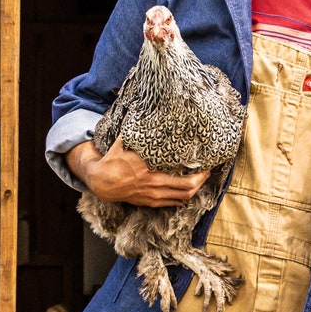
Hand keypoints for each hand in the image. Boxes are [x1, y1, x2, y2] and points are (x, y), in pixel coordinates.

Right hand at [69, 137, 209, 208]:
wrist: (102, 183)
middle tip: (208, 170)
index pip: (180, 173)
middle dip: (201, 180)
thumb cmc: (114, 160)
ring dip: (195, 189)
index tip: (205, 160)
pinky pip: (173, 203)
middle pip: (187, 188)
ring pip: (182, 197)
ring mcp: (153, 195)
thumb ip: (135, 130)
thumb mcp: (123, 142)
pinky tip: (188, 191)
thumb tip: (141, 109)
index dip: (197, 170)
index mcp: (149, 168)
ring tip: (201, 180)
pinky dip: (183, 198)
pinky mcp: (150, 202)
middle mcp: (154, 184)